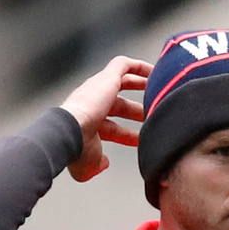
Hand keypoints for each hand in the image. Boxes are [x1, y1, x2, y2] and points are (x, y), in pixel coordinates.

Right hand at [58, 56, 152, 181]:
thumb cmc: (77, 149)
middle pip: (119, 104)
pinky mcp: (106, 78)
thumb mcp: (89, 164)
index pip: (112, 128)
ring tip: (159, 88)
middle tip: (154, 116)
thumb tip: (104, 163)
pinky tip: (155, 72)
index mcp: (88, 124)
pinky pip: (123, 65)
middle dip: (137, 111)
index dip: (127, 135)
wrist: (69, 132)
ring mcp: (98, 89)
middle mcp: (92, 103)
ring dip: (140, 84)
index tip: (141, 141)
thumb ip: (98, 164)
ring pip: (121, 80)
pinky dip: (139, 67)